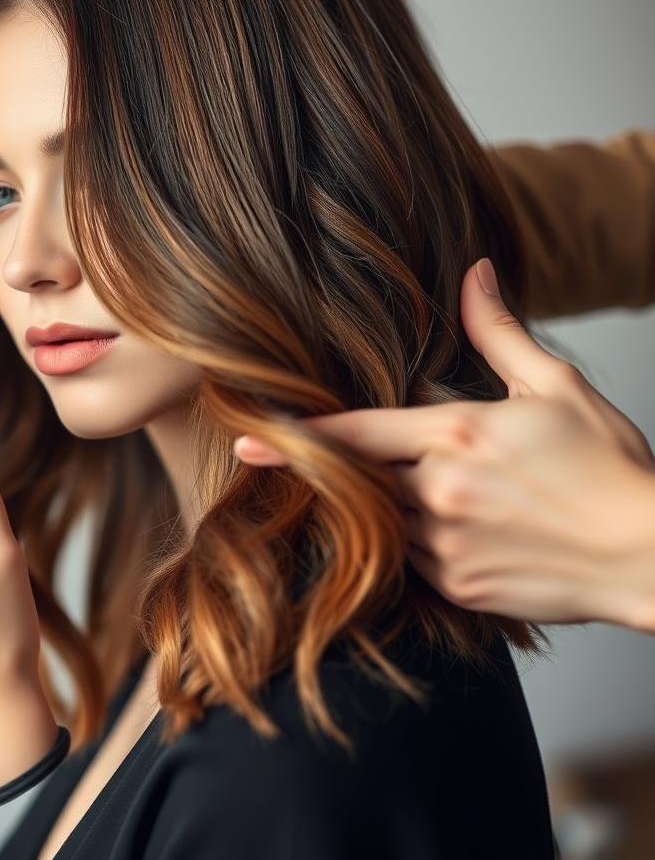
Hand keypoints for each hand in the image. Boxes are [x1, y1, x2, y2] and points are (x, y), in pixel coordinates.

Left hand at [232, 258, 654, 631]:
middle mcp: (440, 492)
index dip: (295, 436)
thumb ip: (499, 332)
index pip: (353, 432)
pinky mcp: (458, 586)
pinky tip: (441, 528)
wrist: (652, 555)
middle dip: (328, 475)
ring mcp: (446, 545)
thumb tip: (476, 273)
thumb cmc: (612, 469)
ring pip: (376, 523)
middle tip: (292, 469)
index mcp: (457, 434)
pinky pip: (405, 563)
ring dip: (374, 508)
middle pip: (353, 480)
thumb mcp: (557, 387)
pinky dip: (405, 544)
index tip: (244, 440)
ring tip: (407, 497)